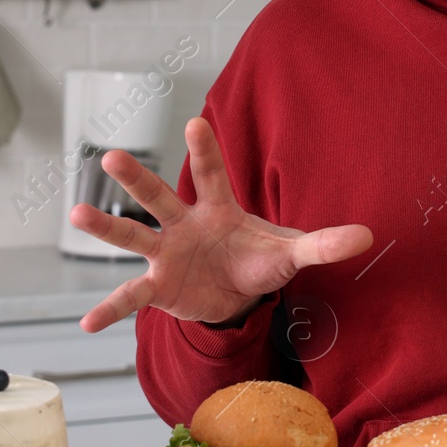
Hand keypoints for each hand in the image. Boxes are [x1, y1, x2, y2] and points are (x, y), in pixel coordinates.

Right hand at [70, 117, 372, 331]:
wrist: (237, 295)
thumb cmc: (260, 259)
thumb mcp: (293, 253)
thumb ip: (325, 244)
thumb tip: (370, 236)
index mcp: (219, 209)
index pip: (212, 174)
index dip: (205, 150)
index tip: (194, 122)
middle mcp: (185, 225)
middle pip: (159, 197)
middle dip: (137, 179)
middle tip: (111, 154)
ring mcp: (167, 254)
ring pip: (134, 236)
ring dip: (107, 226)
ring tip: (76, 212)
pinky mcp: (160, 287)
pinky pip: (131, 298)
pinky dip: (110, 310)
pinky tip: (86, 323)